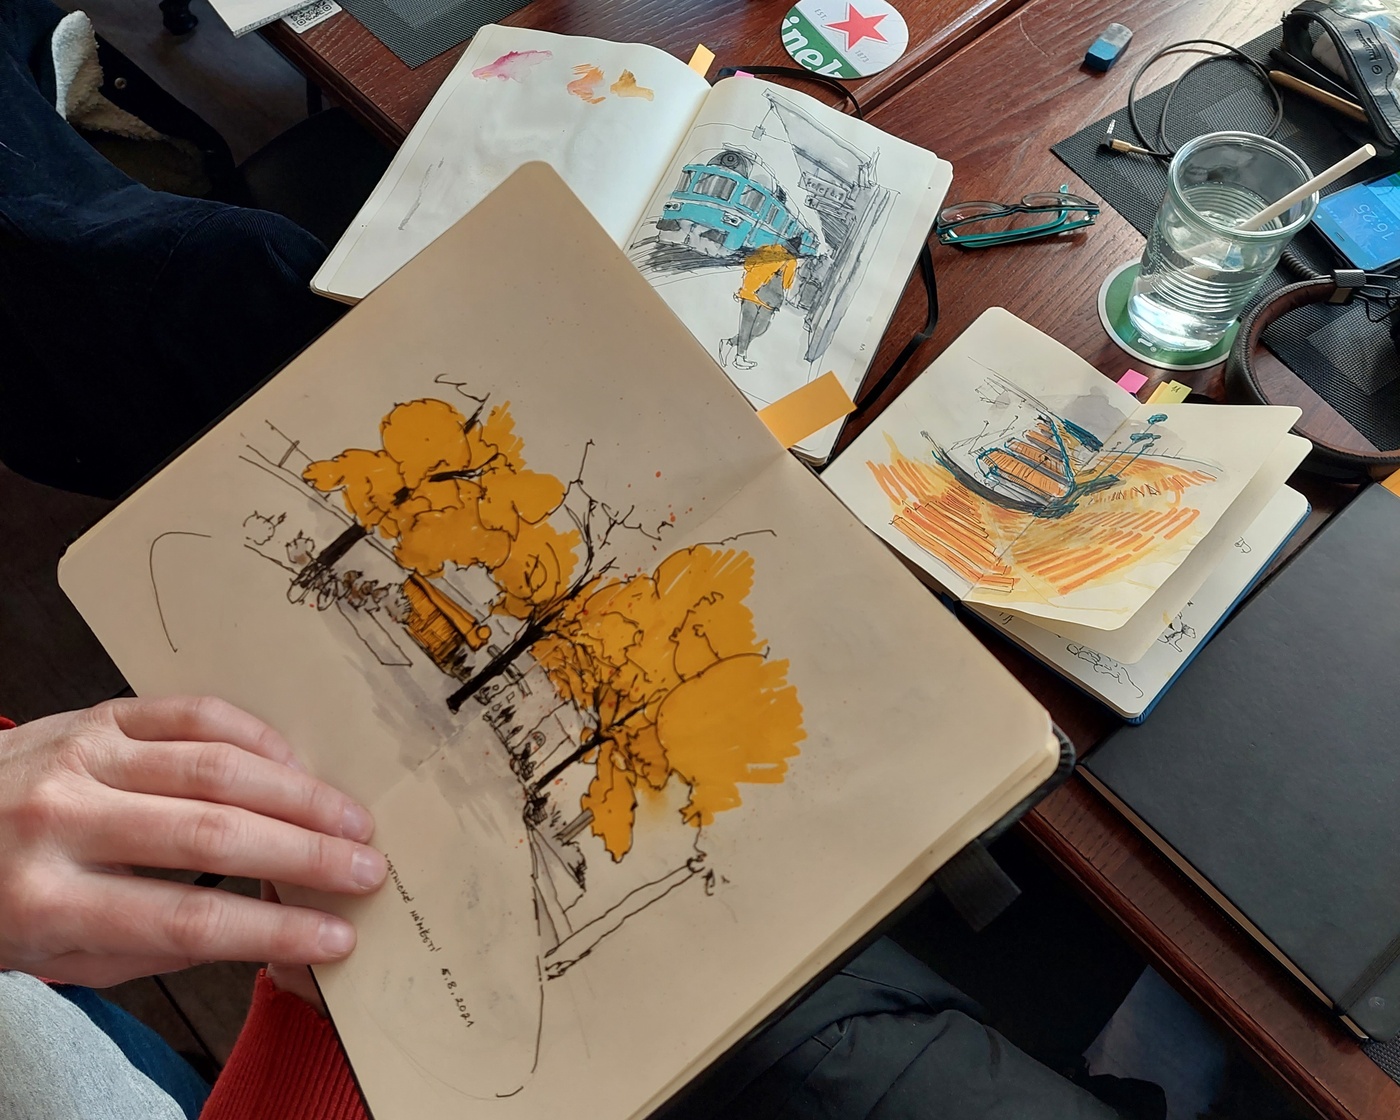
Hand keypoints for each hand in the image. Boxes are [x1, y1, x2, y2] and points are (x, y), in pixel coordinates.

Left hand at [0, 696, 386, 986]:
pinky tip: (295, 763)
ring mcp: (80, 755)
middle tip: (367, 871)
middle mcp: (62, 820)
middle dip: (305, 857)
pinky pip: (193, 712)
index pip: (187, 919)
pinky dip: (256, 736)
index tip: (334, 938)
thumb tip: (267, 930)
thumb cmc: (2, 904)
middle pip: (213, 837)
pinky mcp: (97, 714)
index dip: (274, 931)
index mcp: (45, 900)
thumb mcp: (61, 954)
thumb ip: (157, 944)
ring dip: (298, 795)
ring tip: (351, 820)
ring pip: (215, 768)